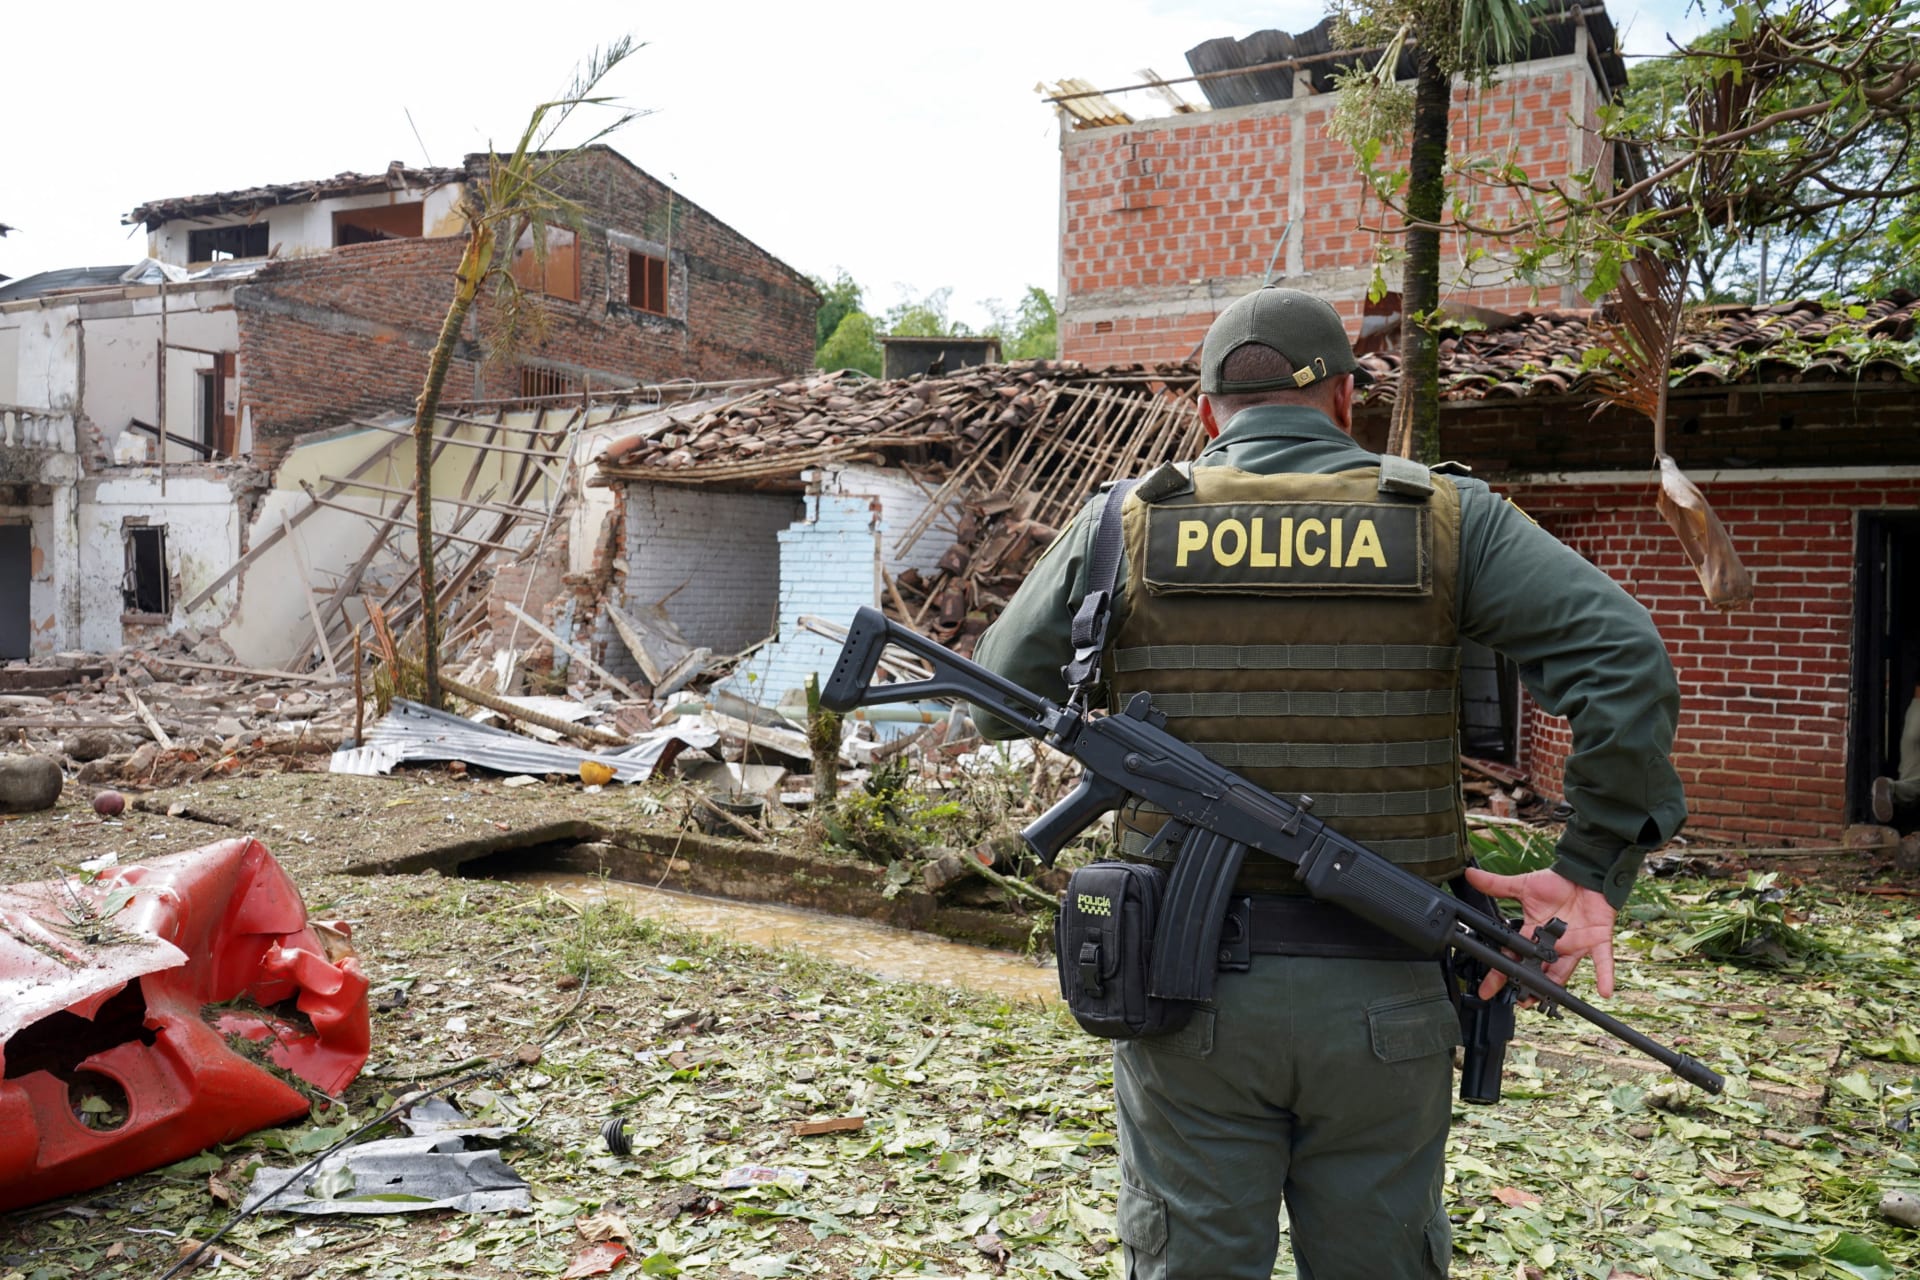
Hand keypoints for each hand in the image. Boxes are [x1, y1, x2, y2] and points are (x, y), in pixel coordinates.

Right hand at [1462, 867, 1617, 1000]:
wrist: (1584, 874)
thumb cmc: (1557, 882)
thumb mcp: (1524, 885)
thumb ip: (1497, 885)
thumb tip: (1470, 874)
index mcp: (1534, 933)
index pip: (1513, 956)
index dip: (1500, 973)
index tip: (1487, 989)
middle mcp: (1553, 945)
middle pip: (1538, 972)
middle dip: (1529, 988)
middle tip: (1520, 1001)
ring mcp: (1575, 945)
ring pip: (1564, 972)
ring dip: (1556, 988)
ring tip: (1547, 1001)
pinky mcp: (1596, 941)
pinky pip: (1601, 961)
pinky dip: (1604, 976)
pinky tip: (1604, 991)